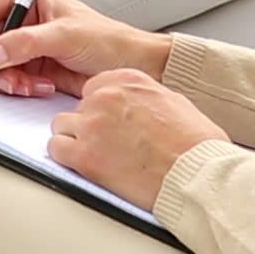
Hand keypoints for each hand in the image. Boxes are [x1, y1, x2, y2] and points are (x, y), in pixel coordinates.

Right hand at [0, 0, 169, 96]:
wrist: (135, 68)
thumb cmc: (110, 41)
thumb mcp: (66, 36)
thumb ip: (25, 43)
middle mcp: (21, 21)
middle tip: (2, 75)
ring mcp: (24, 46)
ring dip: (6, 79)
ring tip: (29, 85)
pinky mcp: (32, 69)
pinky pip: (9, 80)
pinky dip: (19, 88)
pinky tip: (41, 87)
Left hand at [49, 68, 228, 209]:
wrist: (197, 174)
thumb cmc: (196, 145)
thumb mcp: (175, 103)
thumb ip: (146, 97)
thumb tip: (139, 105)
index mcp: (128, 81)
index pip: (94, 87)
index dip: (99, 108)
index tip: (106, 121)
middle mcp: (106, 97)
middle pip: (78, 107)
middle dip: (89, 125)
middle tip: (106, 144)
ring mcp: (92, 124)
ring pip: (62, 125)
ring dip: (74, 139)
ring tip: (95, 155)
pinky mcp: (84, 154)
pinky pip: (56, 149)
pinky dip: (67, 158)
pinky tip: (84, 165)